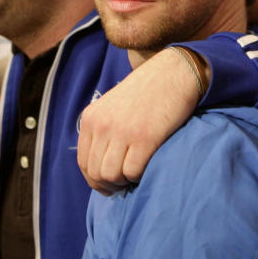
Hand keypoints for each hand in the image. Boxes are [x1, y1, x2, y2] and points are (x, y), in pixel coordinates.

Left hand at [77, 48, 201, 193]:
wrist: (173, 73)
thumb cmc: (148, 93)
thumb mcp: (114, 106)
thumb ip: (103, 130)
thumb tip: (101, 167)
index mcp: (91, 118)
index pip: (83, 162)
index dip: (95, 180)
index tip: (109, 184)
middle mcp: (102, 125)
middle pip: (96, 173)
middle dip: (110, 185)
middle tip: (125, 183)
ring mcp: (122, 131)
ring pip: (111, 175)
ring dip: (124, 181)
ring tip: (136, 174)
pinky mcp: (144, 138)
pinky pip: (132, 172)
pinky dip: (139, 176)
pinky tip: (147, 165)